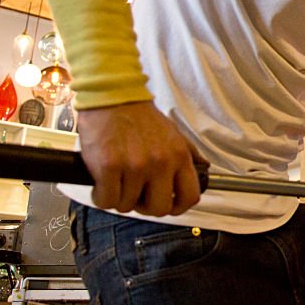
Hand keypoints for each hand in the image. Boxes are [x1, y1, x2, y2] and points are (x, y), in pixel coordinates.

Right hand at [77, 101, 204, 216]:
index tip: (168, 205)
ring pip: (127, 206)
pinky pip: (106, 200)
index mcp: (179, 156)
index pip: (190, 196)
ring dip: (119, 198)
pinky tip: (102, 182)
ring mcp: (135, 166)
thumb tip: (203, 168)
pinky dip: (101, 195)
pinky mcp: (109, 166)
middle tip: (136, 194)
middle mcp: (160, 163)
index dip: (177, 207)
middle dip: (145, 206)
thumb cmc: (140, 116)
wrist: (112, 95)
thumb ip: (189, 154)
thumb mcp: (173, 133)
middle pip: (159, 209)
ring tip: (117, 180)